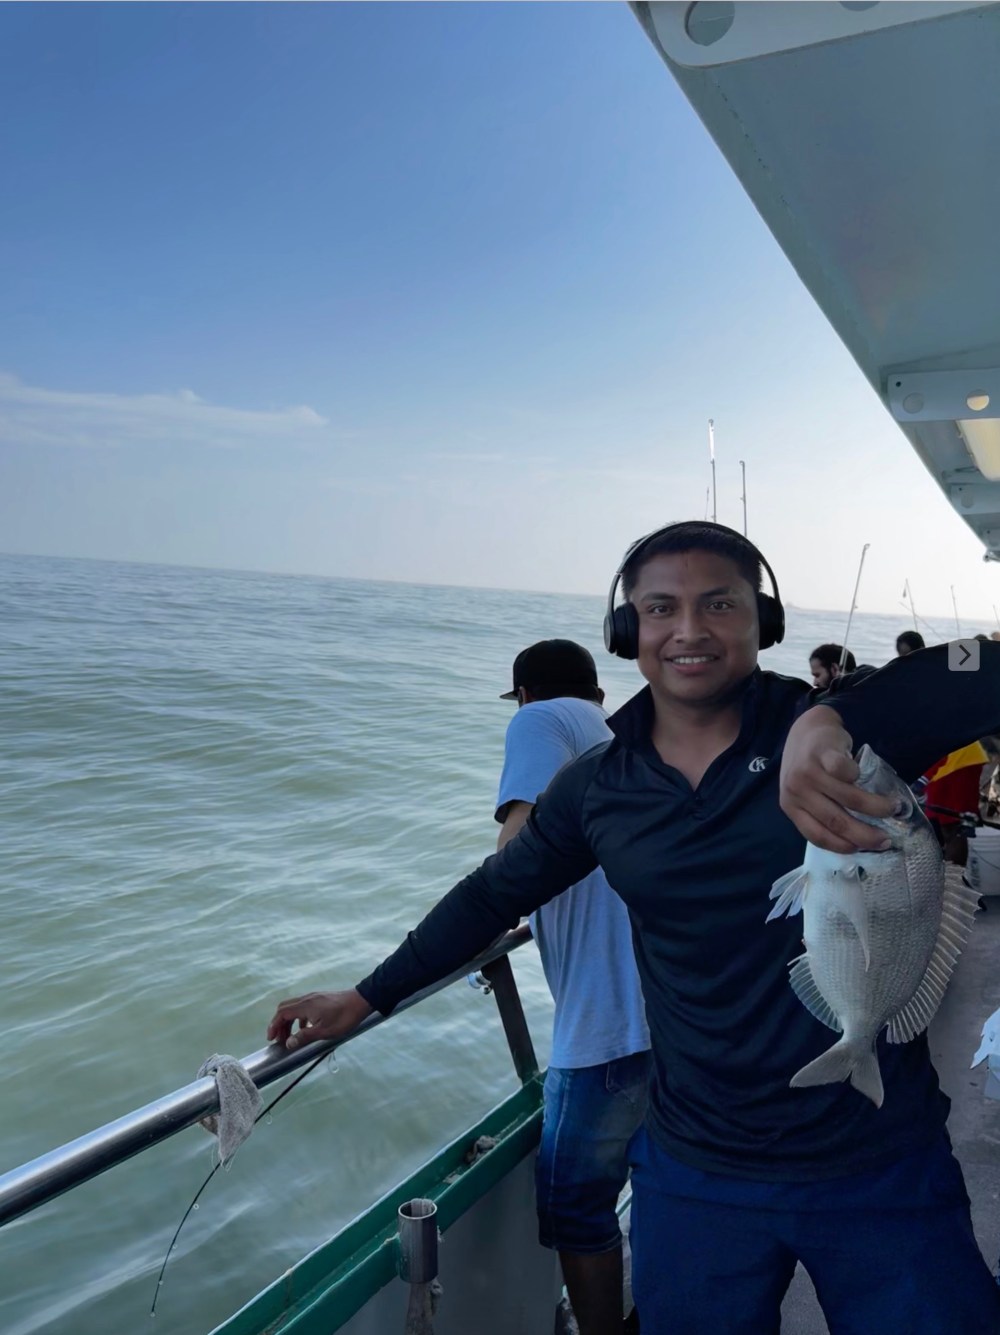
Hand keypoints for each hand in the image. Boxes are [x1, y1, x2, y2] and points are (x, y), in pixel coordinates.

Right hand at [266, 988, 373, 1051]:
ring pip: (294, 1008)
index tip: (271, 1039)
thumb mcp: (324, 1031)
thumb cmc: (344, 1018)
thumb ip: (305, 1037)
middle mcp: (306, 999)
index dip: (274, 1026)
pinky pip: (303, 1008)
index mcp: (305, 1006)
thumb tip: (289, 1044)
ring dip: (289, 1022)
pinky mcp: (320, 999)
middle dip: (279, 1024)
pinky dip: (299, 1019)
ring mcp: (314, 997)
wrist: (361, 1001)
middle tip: (280, 1040)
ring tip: (291, 1038)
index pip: (282, 1013)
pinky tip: (306, 1029)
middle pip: (285, 1008)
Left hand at [780, 706, 895, 853]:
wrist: (806, 729)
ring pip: (848, 799)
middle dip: (866, 835)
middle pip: (836, 821)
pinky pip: (846, 772)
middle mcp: (797, 792)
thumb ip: (822, 812)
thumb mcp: (806, 793)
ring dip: (876, 807)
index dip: (844, 846)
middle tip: (886, 840)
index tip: (865, 850)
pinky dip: (859, 776)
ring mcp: (808, 772)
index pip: (818, 836)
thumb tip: (857, 840)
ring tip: (892, 809)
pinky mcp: (823, 754)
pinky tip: (866, 777)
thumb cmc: (809, 766)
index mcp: (790, 806)